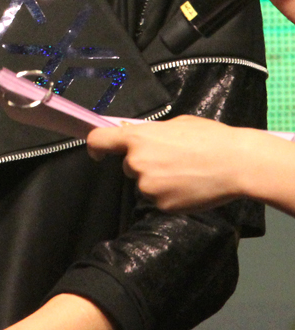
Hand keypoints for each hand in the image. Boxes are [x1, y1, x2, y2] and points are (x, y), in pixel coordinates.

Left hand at [86, 115, 260, 210]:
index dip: (95, 147)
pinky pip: (159, 200)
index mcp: (138, 138)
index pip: (99, 140)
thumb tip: (138, 135)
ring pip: (145, 184)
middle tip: (172, 159)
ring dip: (158, 181)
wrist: (235, 163)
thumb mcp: (176, 124)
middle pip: (129, 166)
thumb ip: (152, 132)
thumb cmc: (209, 138)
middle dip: (144, 164)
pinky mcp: (162, 205)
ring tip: (186, 172)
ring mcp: (148, 186)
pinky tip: (190, 186)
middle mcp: (137, 162)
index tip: (97, 153)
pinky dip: (170, 195)